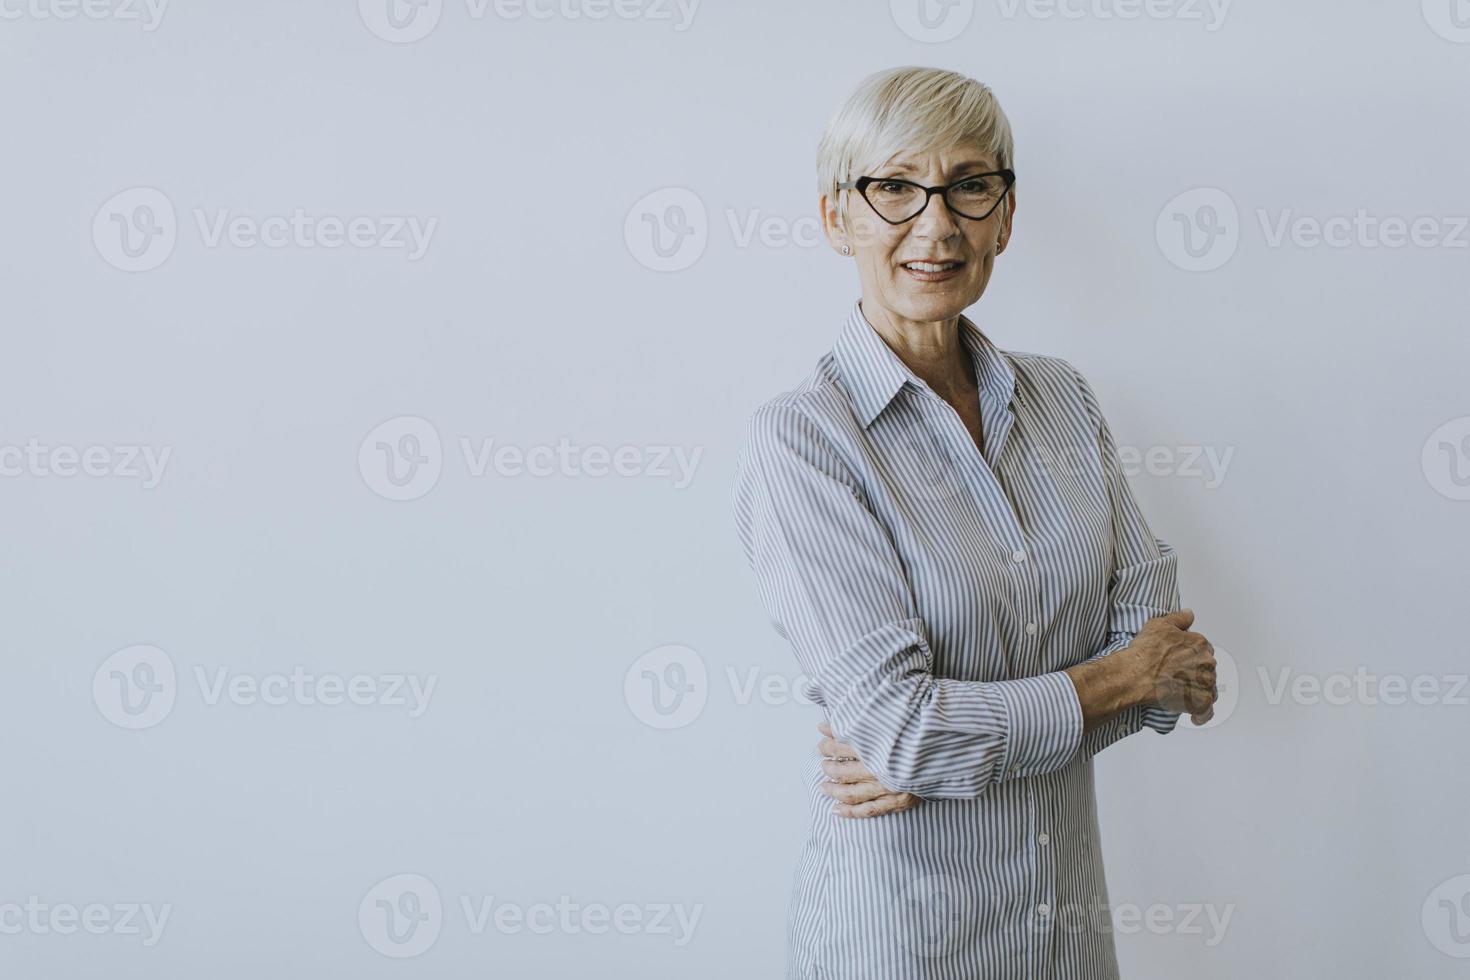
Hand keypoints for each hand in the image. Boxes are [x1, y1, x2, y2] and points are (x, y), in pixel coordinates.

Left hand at [816, 721, 919, 817]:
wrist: (956, 749)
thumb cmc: (924, 731)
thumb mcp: (898, 718)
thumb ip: (871, 717)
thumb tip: (845, 711)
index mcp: (881, 744)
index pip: (846, 744)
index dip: (829, 741)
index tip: (821, 738)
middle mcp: (883, 767)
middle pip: (845, 770)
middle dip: (829, 765)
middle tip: (822, 760)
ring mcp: (890, 786)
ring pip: (852, 792)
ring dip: (834, 789)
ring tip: (823, 786)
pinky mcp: (899, 800)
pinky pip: (869, 810)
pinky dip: (850, 812)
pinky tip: (836, 810)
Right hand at [1126, 609, 1217, 724]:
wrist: (1135, 675)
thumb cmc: (1145, 652)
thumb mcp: (1159, 624)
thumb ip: (1179, 619)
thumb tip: (1190, 614)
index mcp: (1200, 644)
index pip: (1204, 650)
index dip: (1192, 656)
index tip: (1183, 662)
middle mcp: (1207, 663)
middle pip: (1207, 670)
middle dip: (1197, 674)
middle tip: (1180, 678)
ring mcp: (1205, 683)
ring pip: (1209, 689)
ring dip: (1200, 692)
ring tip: (1185, 695)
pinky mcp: (1199, 702)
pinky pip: (1206, 710)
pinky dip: (1202, 714)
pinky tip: (1195, 716)